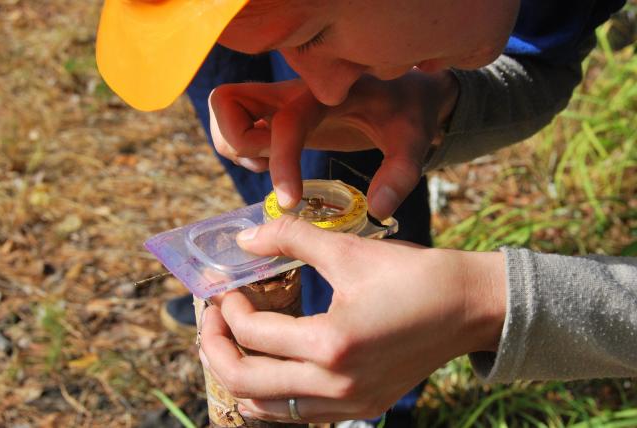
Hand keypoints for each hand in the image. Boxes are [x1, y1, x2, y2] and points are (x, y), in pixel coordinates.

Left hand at [199, 216, 505, 422]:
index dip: (228, 309)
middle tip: (213, 320)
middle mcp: (337, 385)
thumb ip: (290, 239)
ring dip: (240, 376)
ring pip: (269, 409)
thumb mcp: (349, 250)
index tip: (226, 288)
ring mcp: (351, 404)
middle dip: (216, 349)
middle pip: (247, 383)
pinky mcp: (362, 407)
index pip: (254, 335)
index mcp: (332, 344)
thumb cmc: (413, 275)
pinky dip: (272, 395)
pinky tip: (270, 366)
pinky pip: (299, 415)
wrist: (468, 306)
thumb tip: (244, 238)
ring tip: (233, 343)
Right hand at [209, 70, 457, 219]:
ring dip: (235, 144)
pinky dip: (241, 146)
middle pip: (227, 101)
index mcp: (326, 94)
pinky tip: (271, 161)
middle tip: (264, 166)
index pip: (287, 123)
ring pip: (225, 109)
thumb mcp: (414, 142)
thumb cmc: (407, 114)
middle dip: (237, 141)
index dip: (282, 164)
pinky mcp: (277, 113)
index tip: (290, 203)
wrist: (404, 95)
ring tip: (268, 165)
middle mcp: (294, 90)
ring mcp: (281, 99)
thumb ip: (400, 174)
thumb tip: (378, 210)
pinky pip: (236, 122)